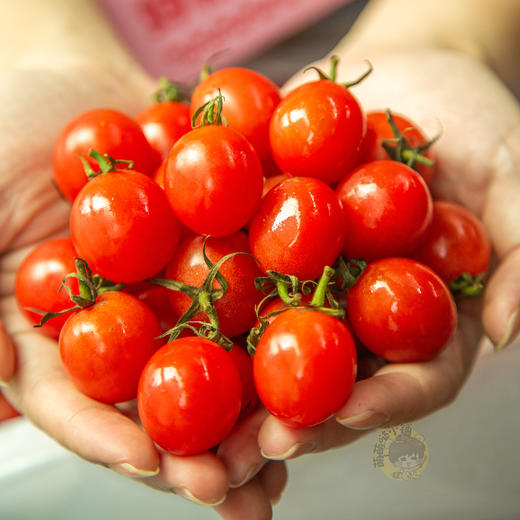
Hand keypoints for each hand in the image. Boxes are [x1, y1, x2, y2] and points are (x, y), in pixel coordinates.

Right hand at [0, 65, 284, 518]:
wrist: (64, 78)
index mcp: (59, 329)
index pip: (80, 403)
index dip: (113, 440)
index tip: (156, 468)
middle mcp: (126, 318)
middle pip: (161, 398)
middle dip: (200, 446)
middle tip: (243, 485)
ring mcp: (178, 286)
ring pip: (219, 357)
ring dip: (255, 406)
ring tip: (292, 449)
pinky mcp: (223, 247)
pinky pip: (258, 284)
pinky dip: (285, 319)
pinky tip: (319, 350)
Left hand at [218, 48, 519, 472]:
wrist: (410, 74)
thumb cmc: (474, 122)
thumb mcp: (513, 178)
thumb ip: (518, 252)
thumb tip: (504, 333)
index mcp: (423, 314)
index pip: (411, 378)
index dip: (382, 402)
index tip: (345, 416)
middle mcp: (361, 311)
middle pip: (330, 382)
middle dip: (292, 419)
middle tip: (253, 447)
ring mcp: (310, 282)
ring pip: (272, 345)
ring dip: (235, 384)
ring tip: (195, 412)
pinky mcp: (268, 244)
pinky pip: (236, 274)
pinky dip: (205, 299)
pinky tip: (171, 321)